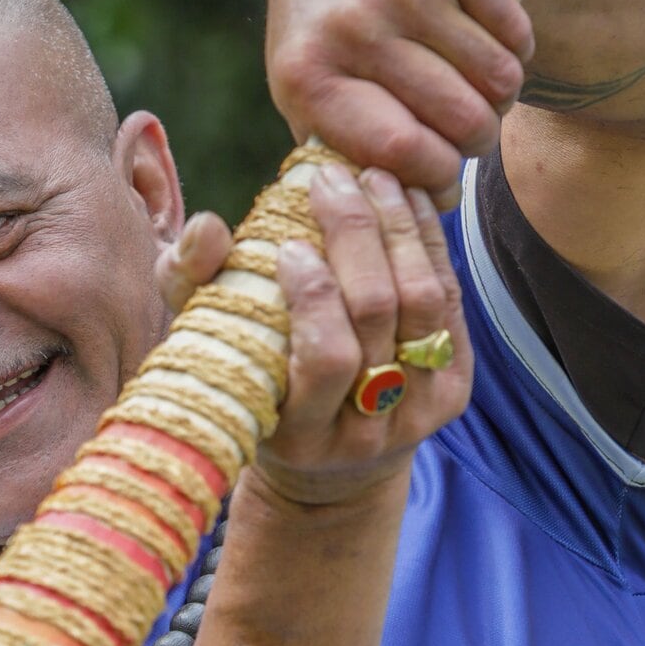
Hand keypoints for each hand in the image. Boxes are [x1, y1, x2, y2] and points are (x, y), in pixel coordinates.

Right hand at [157, 163, 472, 507]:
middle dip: (357, 236)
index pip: (328, 356)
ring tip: (371, 178)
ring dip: (398, 229)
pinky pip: (450, 303)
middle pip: (380, 316)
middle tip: (331, 181)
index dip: (315, 294)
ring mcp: (420, 412)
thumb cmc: (252, 382)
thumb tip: (208, 225)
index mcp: (302, 433)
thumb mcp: (207, 345)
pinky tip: (404, 201)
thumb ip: (190, 284)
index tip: (289, 244)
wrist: (330, 466)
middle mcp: (368, 430)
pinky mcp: (454, 391)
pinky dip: (427, 242)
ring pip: (424, 304)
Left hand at [264, 0, 534, 205]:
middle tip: (470, 137)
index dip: (438, 177)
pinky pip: (514, 33)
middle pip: (461, 119)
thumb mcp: (305, 87)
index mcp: (309, 75)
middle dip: (478, 142)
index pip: (400, 150)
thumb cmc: (320, 23)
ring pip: (498, 79)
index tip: (445, 181)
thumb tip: (417, 213)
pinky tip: (491, 50)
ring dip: (501, 99)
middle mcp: (354, 28)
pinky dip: (515, 53)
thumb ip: (346, 150)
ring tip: (481, 95)